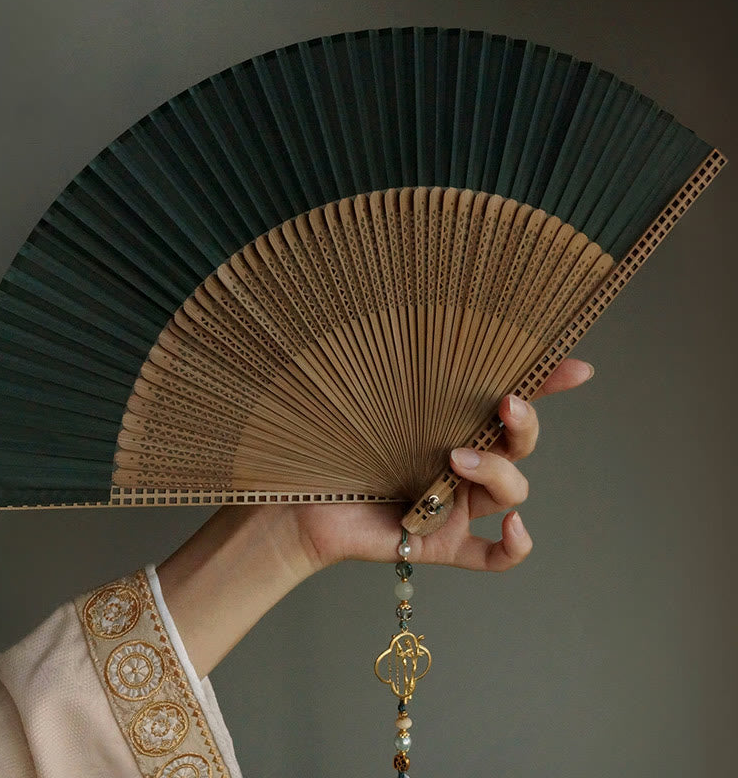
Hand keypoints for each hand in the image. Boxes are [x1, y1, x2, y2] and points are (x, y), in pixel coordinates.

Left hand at [292, 357, 595, 571]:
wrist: (294, 501)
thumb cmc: (324, 441)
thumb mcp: (360, 396)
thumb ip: (387, 366)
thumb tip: (390, 313)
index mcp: (447, 422)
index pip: (505, 400)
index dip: (546, 383)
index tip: (576, 368)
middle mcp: (460, 461)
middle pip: (520, 444)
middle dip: (524, 424)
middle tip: (504, 404)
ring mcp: (455, 505)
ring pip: (511, 491)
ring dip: (497, 474)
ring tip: (455, 461)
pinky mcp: (441, 543)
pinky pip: (494, 557)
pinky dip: (515, 545)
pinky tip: (513, 527)